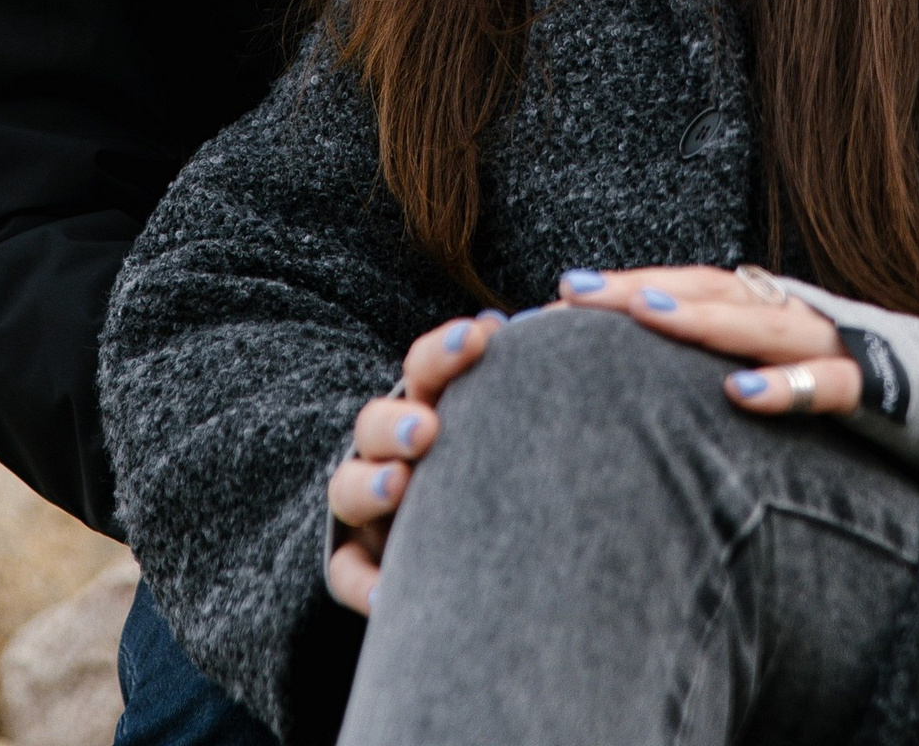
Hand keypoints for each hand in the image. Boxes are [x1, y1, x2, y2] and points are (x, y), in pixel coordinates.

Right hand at [326, 310, 503, 613]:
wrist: (492, 557)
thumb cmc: (511, 471)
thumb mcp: (515, 430)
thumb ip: (533, 391)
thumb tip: (572, 324)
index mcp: (428, 408)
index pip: (425, 369)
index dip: (445, 352)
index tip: (481, 338)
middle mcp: (390, 453)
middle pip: (375, 422)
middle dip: (398, 421)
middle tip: (429, 429)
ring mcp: (368, 510)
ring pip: (347, 487)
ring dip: (370, 483)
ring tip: (398, 487)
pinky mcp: (359, 566)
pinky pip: (346, 574)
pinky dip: (365, 583)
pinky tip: (391, 594)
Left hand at [555, 264, 862, 416]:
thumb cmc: (864, 392)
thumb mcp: (790, 375)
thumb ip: (730, 372)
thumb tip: (644, 398)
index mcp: (771, 309)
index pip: (689, 287)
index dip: (626, 288)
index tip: (556, 297)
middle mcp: (797, 312)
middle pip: (710, 290)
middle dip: (639, 290)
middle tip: (571, 293)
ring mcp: (839, 343)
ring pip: (764, 323)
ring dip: (703, 318)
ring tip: (645, 312)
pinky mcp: (882, 391)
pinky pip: (833, 384)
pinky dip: (789, 386)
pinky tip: (743, 396)